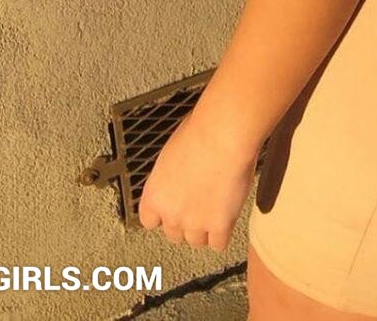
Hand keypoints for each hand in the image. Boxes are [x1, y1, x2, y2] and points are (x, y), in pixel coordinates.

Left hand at [137, 101, 258, 251]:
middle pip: (174, 234)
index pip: (149, 220)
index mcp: (154, 194)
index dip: (163, 215)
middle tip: (198, 205)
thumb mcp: (172, 153)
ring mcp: (195, 222)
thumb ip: (171, 176)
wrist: (223, 135)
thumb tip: (178, 178)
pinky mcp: (219, 226)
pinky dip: (224, 233)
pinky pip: (219, 243)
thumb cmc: (200, 132)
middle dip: (186, 222)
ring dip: (205, 229)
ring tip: (215, 210)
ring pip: (197, 241)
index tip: (172, 210)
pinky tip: (227, 218)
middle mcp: (171, 213)